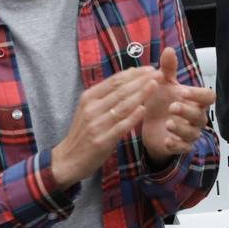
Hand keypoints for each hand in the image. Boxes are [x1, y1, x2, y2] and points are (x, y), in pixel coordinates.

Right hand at [51, 65, 157, 185]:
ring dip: (140, 94)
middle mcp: (92, 108)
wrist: (68, 159)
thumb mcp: (90, 108)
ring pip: (122, 106)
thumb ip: (108, 93)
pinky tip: (144, 110)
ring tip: (155, 85)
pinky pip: (120, 126)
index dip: (134, 74)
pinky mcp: (101, 141)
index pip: (115, 81)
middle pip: (121, 91)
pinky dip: (132, 117)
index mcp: (89, 98)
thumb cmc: (85, 131)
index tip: (151, 68)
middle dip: (142, 80)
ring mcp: (96, 125)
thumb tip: (131, 72)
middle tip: (159, 73)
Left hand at [137, 47, 215, 162]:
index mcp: (194, 100)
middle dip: (187, 111)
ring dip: (182, 128)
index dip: (199, 95)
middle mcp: (196, 117)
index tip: (183, 91)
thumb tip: (169, 49)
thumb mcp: (162, 84)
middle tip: (172, 106)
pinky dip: (177, 145)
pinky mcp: (180, 146)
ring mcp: (189, 132)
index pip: (208, 97)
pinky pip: (184, 148)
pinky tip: (167, 140)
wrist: (148, 124)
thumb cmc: (160, 102)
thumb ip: (167, 69)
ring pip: (193, 133)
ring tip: (168, 123)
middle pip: (201, 116)